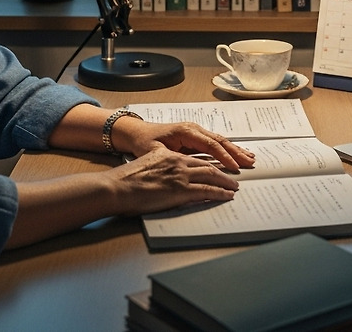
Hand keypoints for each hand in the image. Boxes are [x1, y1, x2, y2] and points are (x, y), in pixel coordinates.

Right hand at [107, 147, 243, 215]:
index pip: (196, 158)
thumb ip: (161, 167)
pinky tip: (227, 196)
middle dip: (225, 170)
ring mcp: (180, 176)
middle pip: (208, 164)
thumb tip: (168, 176)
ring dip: (226, 182)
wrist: (117, 187)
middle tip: (235, 175)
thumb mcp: (147, 165)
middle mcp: (178, 162)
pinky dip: (220, 193)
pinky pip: (207, 190)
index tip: (220, 165)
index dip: (211, 162)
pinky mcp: (181, 190)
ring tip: (234, 187)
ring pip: (211, 175)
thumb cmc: (126, 180)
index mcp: (169, 156)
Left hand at [117, 120, 255, 171]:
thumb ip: (173, 158)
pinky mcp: (196, 137)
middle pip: (220, 141)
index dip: (224, 156)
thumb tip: (188, 167)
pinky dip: (228, 149)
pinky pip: (215, 143)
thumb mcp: (156, 152)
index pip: (210, 144)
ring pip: (220, 141)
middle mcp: (194, 129)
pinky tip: (237, 154)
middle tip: (250, 162)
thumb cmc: (144, 142)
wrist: (137, 133)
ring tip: (250, 158)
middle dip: (236, 152)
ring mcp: (196, 132)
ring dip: (235, 150)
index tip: (234, 167)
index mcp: (185, 132)